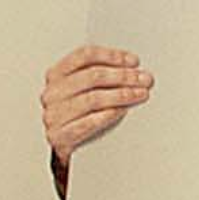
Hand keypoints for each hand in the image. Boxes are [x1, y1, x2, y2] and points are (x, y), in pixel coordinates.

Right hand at [42, 44, 152, 167]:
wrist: (62, 143)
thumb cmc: (78, 112)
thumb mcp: (85, 88)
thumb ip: (104, 74)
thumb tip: (137, 70)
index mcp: (57, 74)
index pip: (84, 56)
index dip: (112, 56)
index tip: (134, 62)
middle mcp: (53, 92)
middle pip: (92, 76)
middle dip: (123, 76)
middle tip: (144, 79)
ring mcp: (54, 114)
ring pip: (92, 98)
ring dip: (122, 95)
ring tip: (140, 94)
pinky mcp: (59, 136)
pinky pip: (87, 123)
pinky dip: (108, 115)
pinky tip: (123, 111)